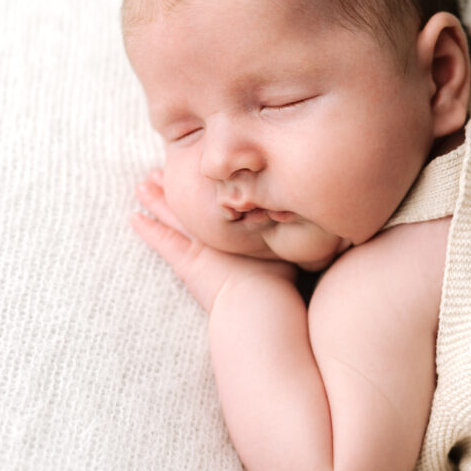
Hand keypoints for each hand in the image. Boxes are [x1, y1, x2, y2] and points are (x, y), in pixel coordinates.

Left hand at [132, 169, 296, 311]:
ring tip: (143, 183)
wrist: (261, 306)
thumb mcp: (292, 249)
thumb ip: (299, 228)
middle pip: (195, 199)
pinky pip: (163, 242)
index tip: (203, 164)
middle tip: (164, 166)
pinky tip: (134, 219)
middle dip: (179, 182)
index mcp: (245, 226)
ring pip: (175, 215)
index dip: (212, 180)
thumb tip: (335, 222)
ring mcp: (203, 245)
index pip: (224, 196)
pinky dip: (148, 230)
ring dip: (158, 199)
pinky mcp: (188, 263)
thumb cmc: (280, 283)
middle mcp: (223, 230)